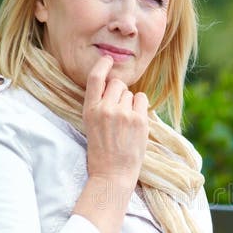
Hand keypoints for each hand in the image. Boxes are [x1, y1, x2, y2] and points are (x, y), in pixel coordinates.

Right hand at [83, 55, 148, 190]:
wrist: (113, 174)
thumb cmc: (102, 151)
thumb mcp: (91, 125)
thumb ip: (100, 104)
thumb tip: (116, 85)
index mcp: (90, 110)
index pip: (95, 78)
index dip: (102, 64)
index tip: (108, 59)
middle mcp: (105, 109)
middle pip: (117, 83)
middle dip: (119, 92)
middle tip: (118, 111)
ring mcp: (123, 114)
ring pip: (130, 92)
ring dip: (130, 102)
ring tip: (125, 122)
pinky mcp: (139, 120)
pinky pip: (142, 99)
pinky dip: (140, 107)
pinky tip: (135, 121)